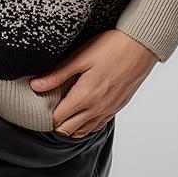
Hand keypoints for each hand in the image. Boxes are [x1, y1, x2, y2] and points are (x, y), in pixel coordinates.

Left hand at [28, 30, 159, 136]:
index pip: (58, 119)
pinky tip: (82, 112)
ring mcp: (108, 110)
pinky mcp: (117, 107)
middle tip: (48, 107)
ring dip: (70, 125)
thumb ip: (58, 74)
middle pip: (68, 129)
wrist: (141, 45)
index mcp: (85, 96)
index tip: (39, 104)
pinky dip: (86, 124)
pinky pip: (97, 125)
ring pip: (83, 131)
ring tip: (63, 110)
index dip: (45, 114)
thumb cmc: (112, 46)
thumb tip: (35, 85)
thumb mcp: (81, 56)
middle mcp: (97, 108)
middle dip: (55, 122)